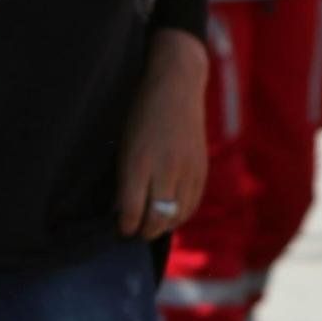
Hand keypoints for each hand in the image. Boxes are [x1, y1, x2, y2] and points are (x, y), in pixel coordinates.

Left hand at [116, 30, 208, 239]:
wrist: (175, 86)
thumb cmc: (139, 114)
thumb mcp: (124, 144)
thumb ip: (125, 176)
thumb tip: (123, 208)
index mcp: (139, 161)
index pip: (133, 209)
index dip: (126, 226)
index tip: (120, 230)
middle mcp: (165, 168)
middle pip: (158, 217)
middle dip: (145, 231)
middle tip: (135, 234)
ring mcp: (187, 169)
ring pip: (178, 214)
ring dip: (164, 225)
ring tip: (153, 227)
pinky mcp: (201, 168)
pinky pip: (193, 202)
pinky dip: (182, 214)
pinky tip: (172, 215)